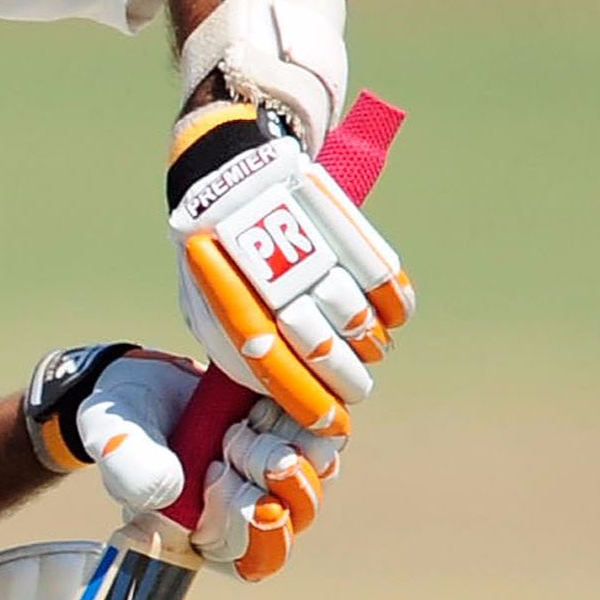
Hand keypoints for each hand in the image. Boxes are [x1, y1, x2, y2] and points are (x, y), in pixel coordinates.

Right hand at [26, 343, 340, 581]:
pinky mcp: (295, 438)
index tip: (218, 475)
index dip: (248, 524)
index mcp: (202, 535)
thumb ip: (129, 467)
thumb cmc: (122, 417)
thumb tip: (172, 491)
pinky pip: (325, 437)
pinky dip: (300, 417)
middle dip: (276, 482)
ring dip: (287, 444)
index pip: (250, 560)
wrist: (144, 378)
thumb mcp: (109, 438)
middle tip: (237, 438)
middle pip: (293, 520)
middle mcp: (246, 514)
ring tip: (246, 417)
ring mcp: (275, 478)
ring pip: (314, 479)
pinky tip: (261, 399)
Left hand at [167, 101, 413, 435]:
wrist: (230, 175)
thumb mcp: (205, 304)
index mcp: (232, 305)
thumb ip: (237, 348)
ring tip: (368, 350)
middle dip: (346, 382)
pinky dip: (395, 307)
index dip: (310, 403)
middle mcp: (275, 282)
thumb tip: (275, 395)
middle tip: (356, 392)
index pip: (278, 370)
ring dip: (369, 345)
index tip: (334, 425)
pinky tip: (390, 317)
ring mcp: (315, 253)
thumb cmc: (217, 256)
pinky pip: (385, 282)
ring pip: (357, 320)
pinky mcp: (346, 228)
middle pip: (324, 351)